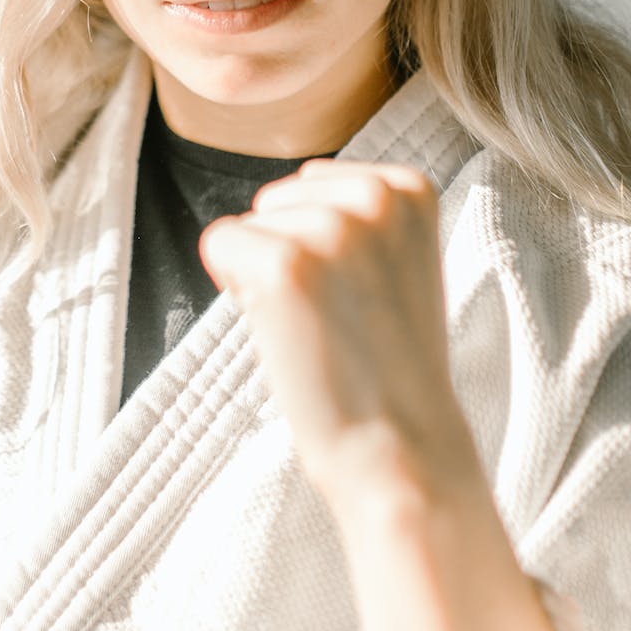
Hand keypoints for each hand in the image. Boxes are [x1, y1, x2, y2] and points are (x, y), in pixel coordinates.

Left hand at [199, 159, 481, 504]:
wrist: (400, 447)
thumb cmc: (389, 366)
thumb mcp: (399, 262)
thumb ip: (360, 217)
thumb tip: (296, 190)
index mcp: (410, 189)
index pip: (314, 183)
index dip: (316, 244)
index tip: (357, 295)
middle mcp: (377, 197)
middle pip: (276, 199)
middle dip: (288, 253)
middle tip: (334, 318)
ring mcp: (331, 228)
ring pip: (249, 225)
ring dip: (265, 278)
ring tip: (317, 329)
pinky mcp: (285, 264)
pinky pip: (220, 244)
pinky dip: (235, 290)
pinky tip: (286, 331)